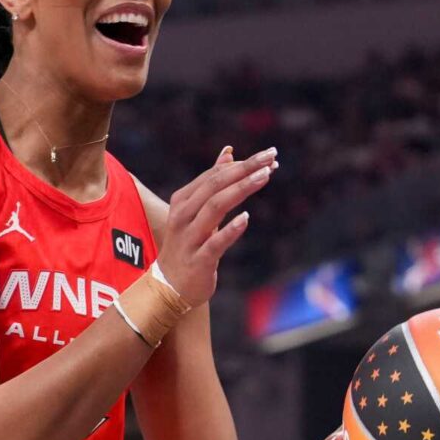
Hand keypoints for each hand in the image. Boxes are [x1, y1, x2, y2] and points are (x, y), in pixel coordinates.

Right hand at [155, 145, 277, 304]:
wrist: (168, 287)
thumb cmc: (188, 245)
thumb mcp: (196, 211)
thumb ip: (212, 182)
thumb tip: (228, 153)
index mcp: (182, 201)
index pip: (213, 175)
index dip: (241, 164)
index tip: (269, 156)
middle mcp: (182, 216)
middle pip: (215, 186)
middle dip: (244, 169)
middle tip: (271, 157)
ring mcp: (189, 238)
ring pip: (215, 207)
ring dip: (241, 189)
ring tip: (265, 176)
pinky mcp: (198, 261)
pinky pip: (215, 242)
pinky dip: (230, 229)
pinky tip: (246, 217)